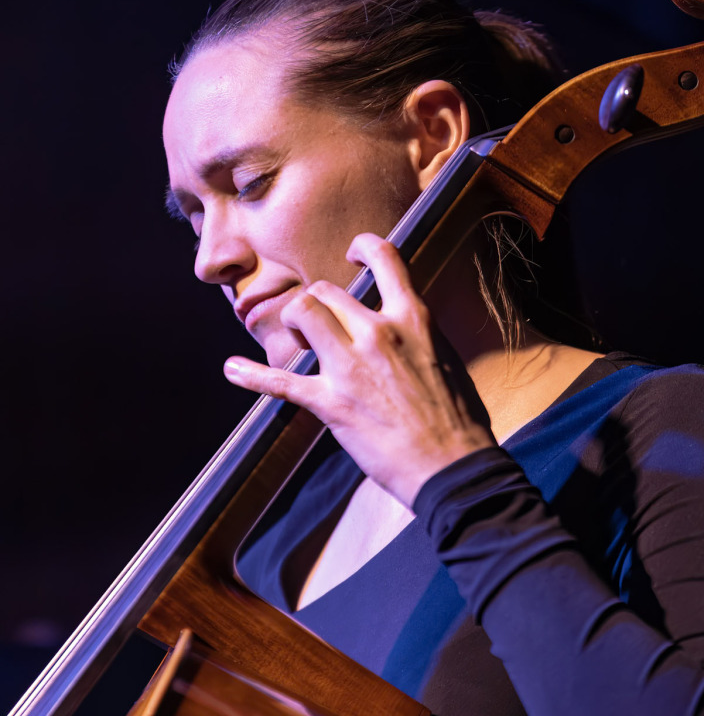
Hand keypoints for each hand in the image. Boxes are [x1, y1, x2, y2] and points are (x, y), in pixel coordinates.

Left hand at [223, 233, 495, 506]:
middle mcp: (380, 334)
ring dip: (294, 322)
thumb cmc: (458, 420)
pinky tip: (232, 370)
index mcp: (414, 320)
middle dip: (318, 304)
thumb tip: (401, 329)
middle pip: (327, 291)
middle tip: (320, 327)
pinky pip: (280, 380)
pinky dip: (250, 375)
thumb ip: (417, 336)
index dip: (363, 247)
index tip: (353, 255)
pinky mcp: (332, 404)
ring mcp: (352, 368)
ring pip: (302, 311)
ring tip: (298, 339)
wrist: (453, 468)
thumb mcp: (444, 358)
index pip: (386, 258)